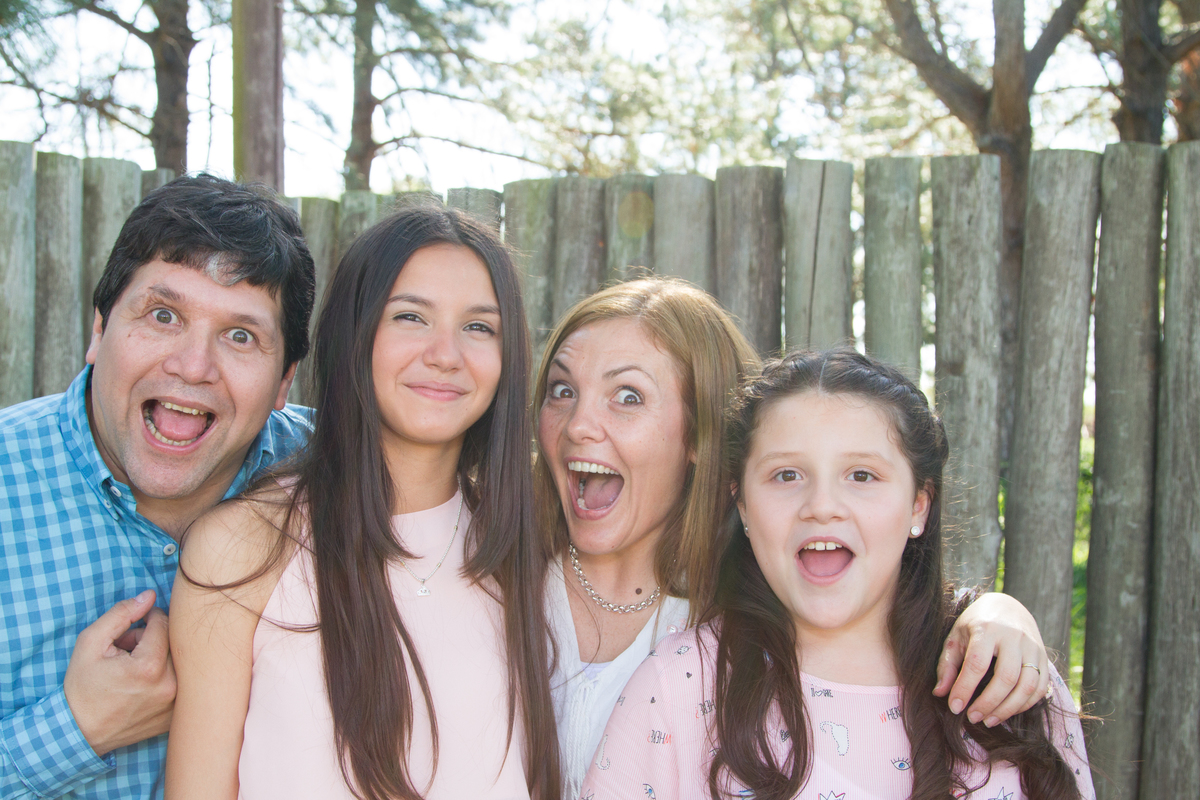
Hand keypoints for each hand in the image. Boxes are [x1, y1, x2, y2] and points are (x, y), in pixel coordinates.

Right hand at [64, 590, 176, 756]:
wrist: (79, 733)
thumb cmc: (82, 688)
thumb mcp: (90, 644)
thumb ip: (121, 614)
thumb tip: (149, 595)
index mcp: (149, 667)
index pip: (163, 623)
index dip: (147, 619)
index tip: (132, 627)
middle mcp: (170, 685)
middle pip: (173, 641)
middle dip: (153, 637)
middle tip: (130, 648)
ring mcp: (175, 703)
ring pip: (179, 661)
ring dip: (160, 656)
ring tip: (136, 666)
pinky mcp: (176, 715)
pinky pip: (180, 682)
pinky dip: (165, 677)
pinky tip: (143, 685)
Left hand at [933, 592, 1048, 726]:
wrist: (1007, 607)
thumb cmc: (976, 625)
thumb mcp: (956, 638)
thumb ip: (947, 665)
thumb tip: (940, 693)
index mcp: (987, 628)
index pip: (977, 664)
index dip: (965, 689)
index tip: (955, 707)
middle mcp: (1014, 636)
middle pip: (1006, 677)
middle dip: (988, 703)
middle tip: (973, 718)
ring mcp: (1032, 647)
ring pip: (1027, 686)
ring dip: (1008, 709)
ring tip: (988, 720)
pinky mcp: (1044, 657)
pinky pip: (1039, 688)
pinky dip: (1024, 705)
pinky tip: (1006, 712)